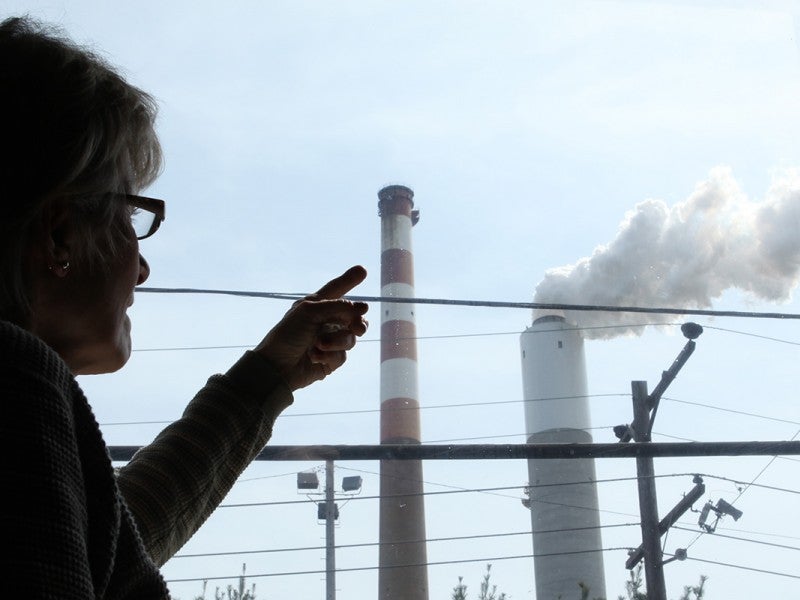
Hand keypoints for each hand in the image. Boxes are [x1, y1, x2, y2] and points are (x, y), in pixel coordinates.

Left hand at [254, 266, 368, 390]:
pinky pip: (341, 356)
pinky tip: (314, 357)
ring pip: (350, 339)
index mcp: (318, 306)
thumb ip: (338, 306)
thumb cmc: (287, 334)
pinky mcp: (331, 360)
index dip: (349, 280)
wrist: (276, 366)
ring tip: (319, 345)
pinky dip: (328, 356)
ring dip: (336, 341)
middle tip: (358, 327)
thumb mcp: (309, 312)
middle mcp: (326, 321)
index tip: (362, 270)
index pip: (337, 289)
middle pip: (354, 318)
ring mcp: (330, 341)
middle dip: (358, 322)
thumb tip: (362, 308)